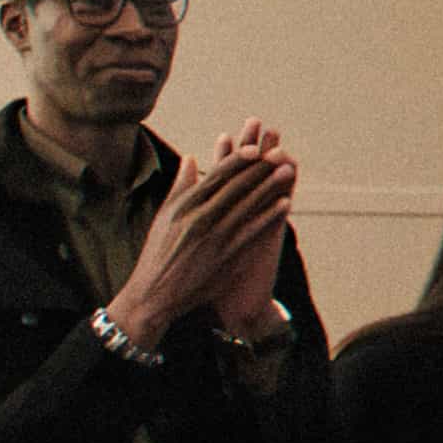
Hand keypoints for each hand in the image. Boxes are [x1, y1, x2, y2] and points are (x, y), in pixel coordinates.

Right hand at [100, 125, 295, 353]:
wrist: (154, 294)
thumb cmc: (158, 253)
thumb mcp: (164, 216)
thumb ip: (180, 187)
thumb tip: (191, 158)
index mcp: (183, 207)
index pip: (215, 176)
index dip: (237, 160)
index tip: (255, 147)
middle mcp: (200, 219)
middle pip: (236, 187)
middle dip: (259, 168)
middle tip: (279, 151)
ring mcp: (215, 238)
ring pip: (248, 205)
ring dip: (270, 186)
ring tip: (288, 170)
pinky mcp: (226, 256)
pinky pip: (253, 230)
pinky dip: (269, 215)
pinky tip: (285, 203)